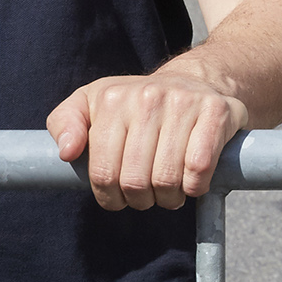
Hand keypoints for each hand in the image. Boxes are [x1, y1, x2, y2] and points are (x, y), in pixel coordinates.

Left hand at [46, 69, 248, 210]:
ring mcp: (184, 103)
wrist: (195, 81)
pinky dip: (194, 187)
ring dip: (168, 198)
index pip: (103, 172)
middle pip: (135, 181)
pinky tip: (191, 183)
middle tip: (146, 196)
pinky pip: (199, 168)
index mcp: (112, 98)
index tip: (118, 196)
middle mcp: (147, 97)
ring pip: (167, 179)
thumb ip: (65, 123)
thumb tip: (66, 152)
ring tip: (169, 192)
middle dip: (140, 200)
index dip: (109, 196)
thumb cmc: (137, 105)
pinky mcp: (216, 113)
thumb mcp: (92, 104)